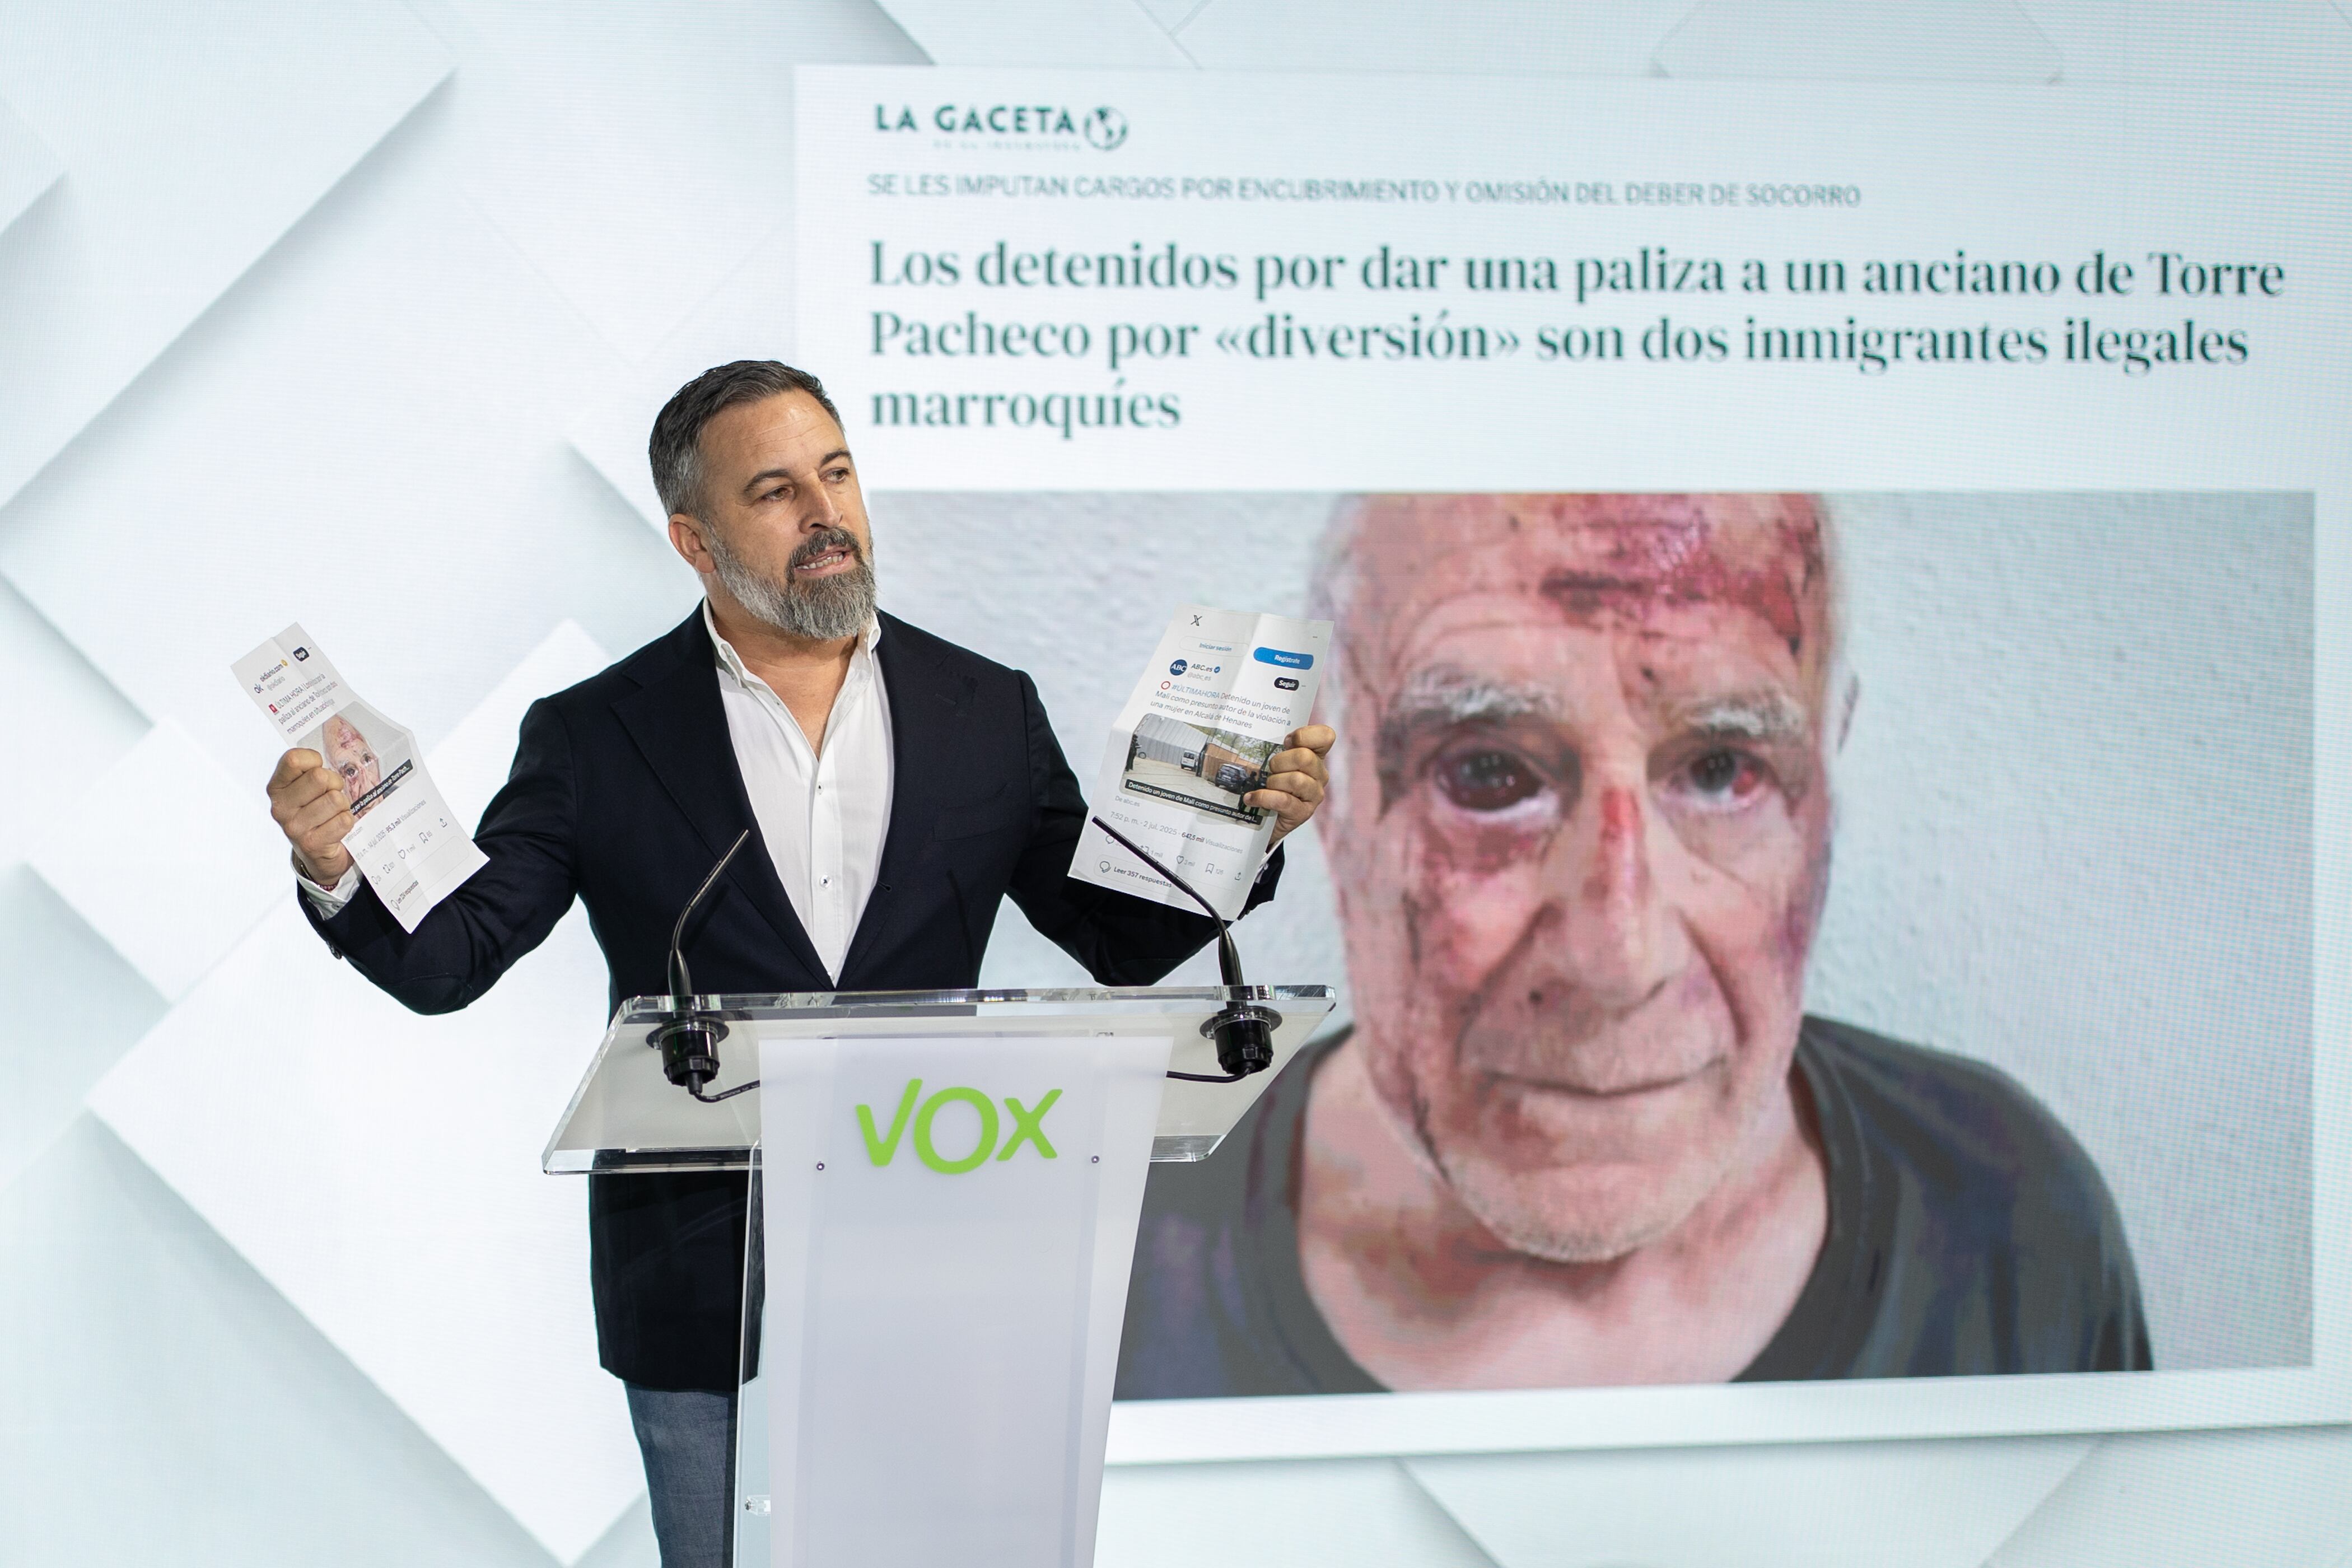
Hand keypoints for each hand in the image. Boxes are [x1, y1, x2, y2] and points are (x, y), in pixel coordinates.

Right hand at [268, 748, 355, 885]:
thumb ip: (310, 769)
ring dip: (342, 805)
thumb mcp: (307, 787)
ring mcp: (294, 827)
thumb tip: (323, 757)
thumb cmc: (316, 811)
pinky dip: (346, 821)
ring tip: (333, 813)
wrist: (319, 853)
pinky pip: (343, 820)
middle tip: (330, 795)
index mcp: (277, 788)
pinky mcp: (311, 844)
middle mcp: (280, 808)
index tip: (317, 771)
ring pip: (335, 799)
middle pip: (319, 777)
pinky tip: (336, 827)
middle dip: (334, 783)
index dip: (314, 761)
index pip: (293, 759)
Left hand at [1248, 725, 1334, 847]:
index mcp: (1315, 756)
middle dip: (1279, 762)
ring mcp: (1314, 795)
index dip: (1305, 735)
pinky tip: (1251, 798)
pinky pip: (1283, 800)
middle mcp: (1319, 774)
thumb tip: (1249, 729)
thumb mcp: (1273, 760)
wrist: (1264, 818)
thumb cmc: (1269, 783)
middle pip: (1304, 757)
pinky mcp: (1303, 813)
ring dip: (1273, 782)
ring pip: (1295, 780)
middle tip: (1270, 770)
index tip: (1286, 742)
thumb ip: (1273, 745)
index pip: (1326, 736)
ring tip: (1266, 786)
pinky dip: (1263, 797)